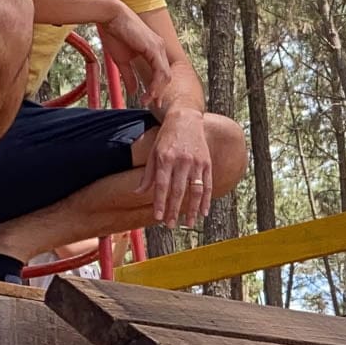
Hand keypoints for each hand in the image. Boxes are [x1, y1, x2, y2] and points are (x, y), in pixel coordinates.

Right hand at [96, 0, 170, 108]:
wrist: (110, 16)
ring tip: (148, 101)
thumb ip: (129, 76)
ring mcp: (159, 47)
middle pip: (166, 77)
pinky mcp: (154, 47)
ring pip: (165, 76)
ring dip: (157, 91)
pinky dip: (156, 83)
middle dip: (159, 93)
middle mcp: (160, 49)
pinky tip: (150, 92)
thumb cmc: (115, 34)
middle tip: (152, 105)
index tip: (151, 102)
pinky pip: (160, 70)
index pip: (161, 75)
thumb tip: (134, 91)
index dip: (157, 90)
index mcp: (154, 51)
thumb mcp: (122, 61)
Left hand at [139, 108, 213, 225]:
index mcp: (165, 158)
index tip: (158, 217)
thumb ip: (148, 174)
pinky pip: (207, 184)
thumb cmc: (166, 137)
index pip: (161, 185)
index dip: (160, 202)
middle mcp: (181, 161)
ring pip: (194, 190)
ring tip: (188, 223)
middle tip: (170, 225)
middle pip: (178, 190)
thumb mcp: (154, 152)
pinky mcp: (207, 163)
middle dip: (174, 210)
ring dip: (191, 209)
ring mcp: (196, 162)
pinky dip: (206, 199)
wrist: (186, 119)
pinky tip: (203, 212)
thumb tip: (138, 193)